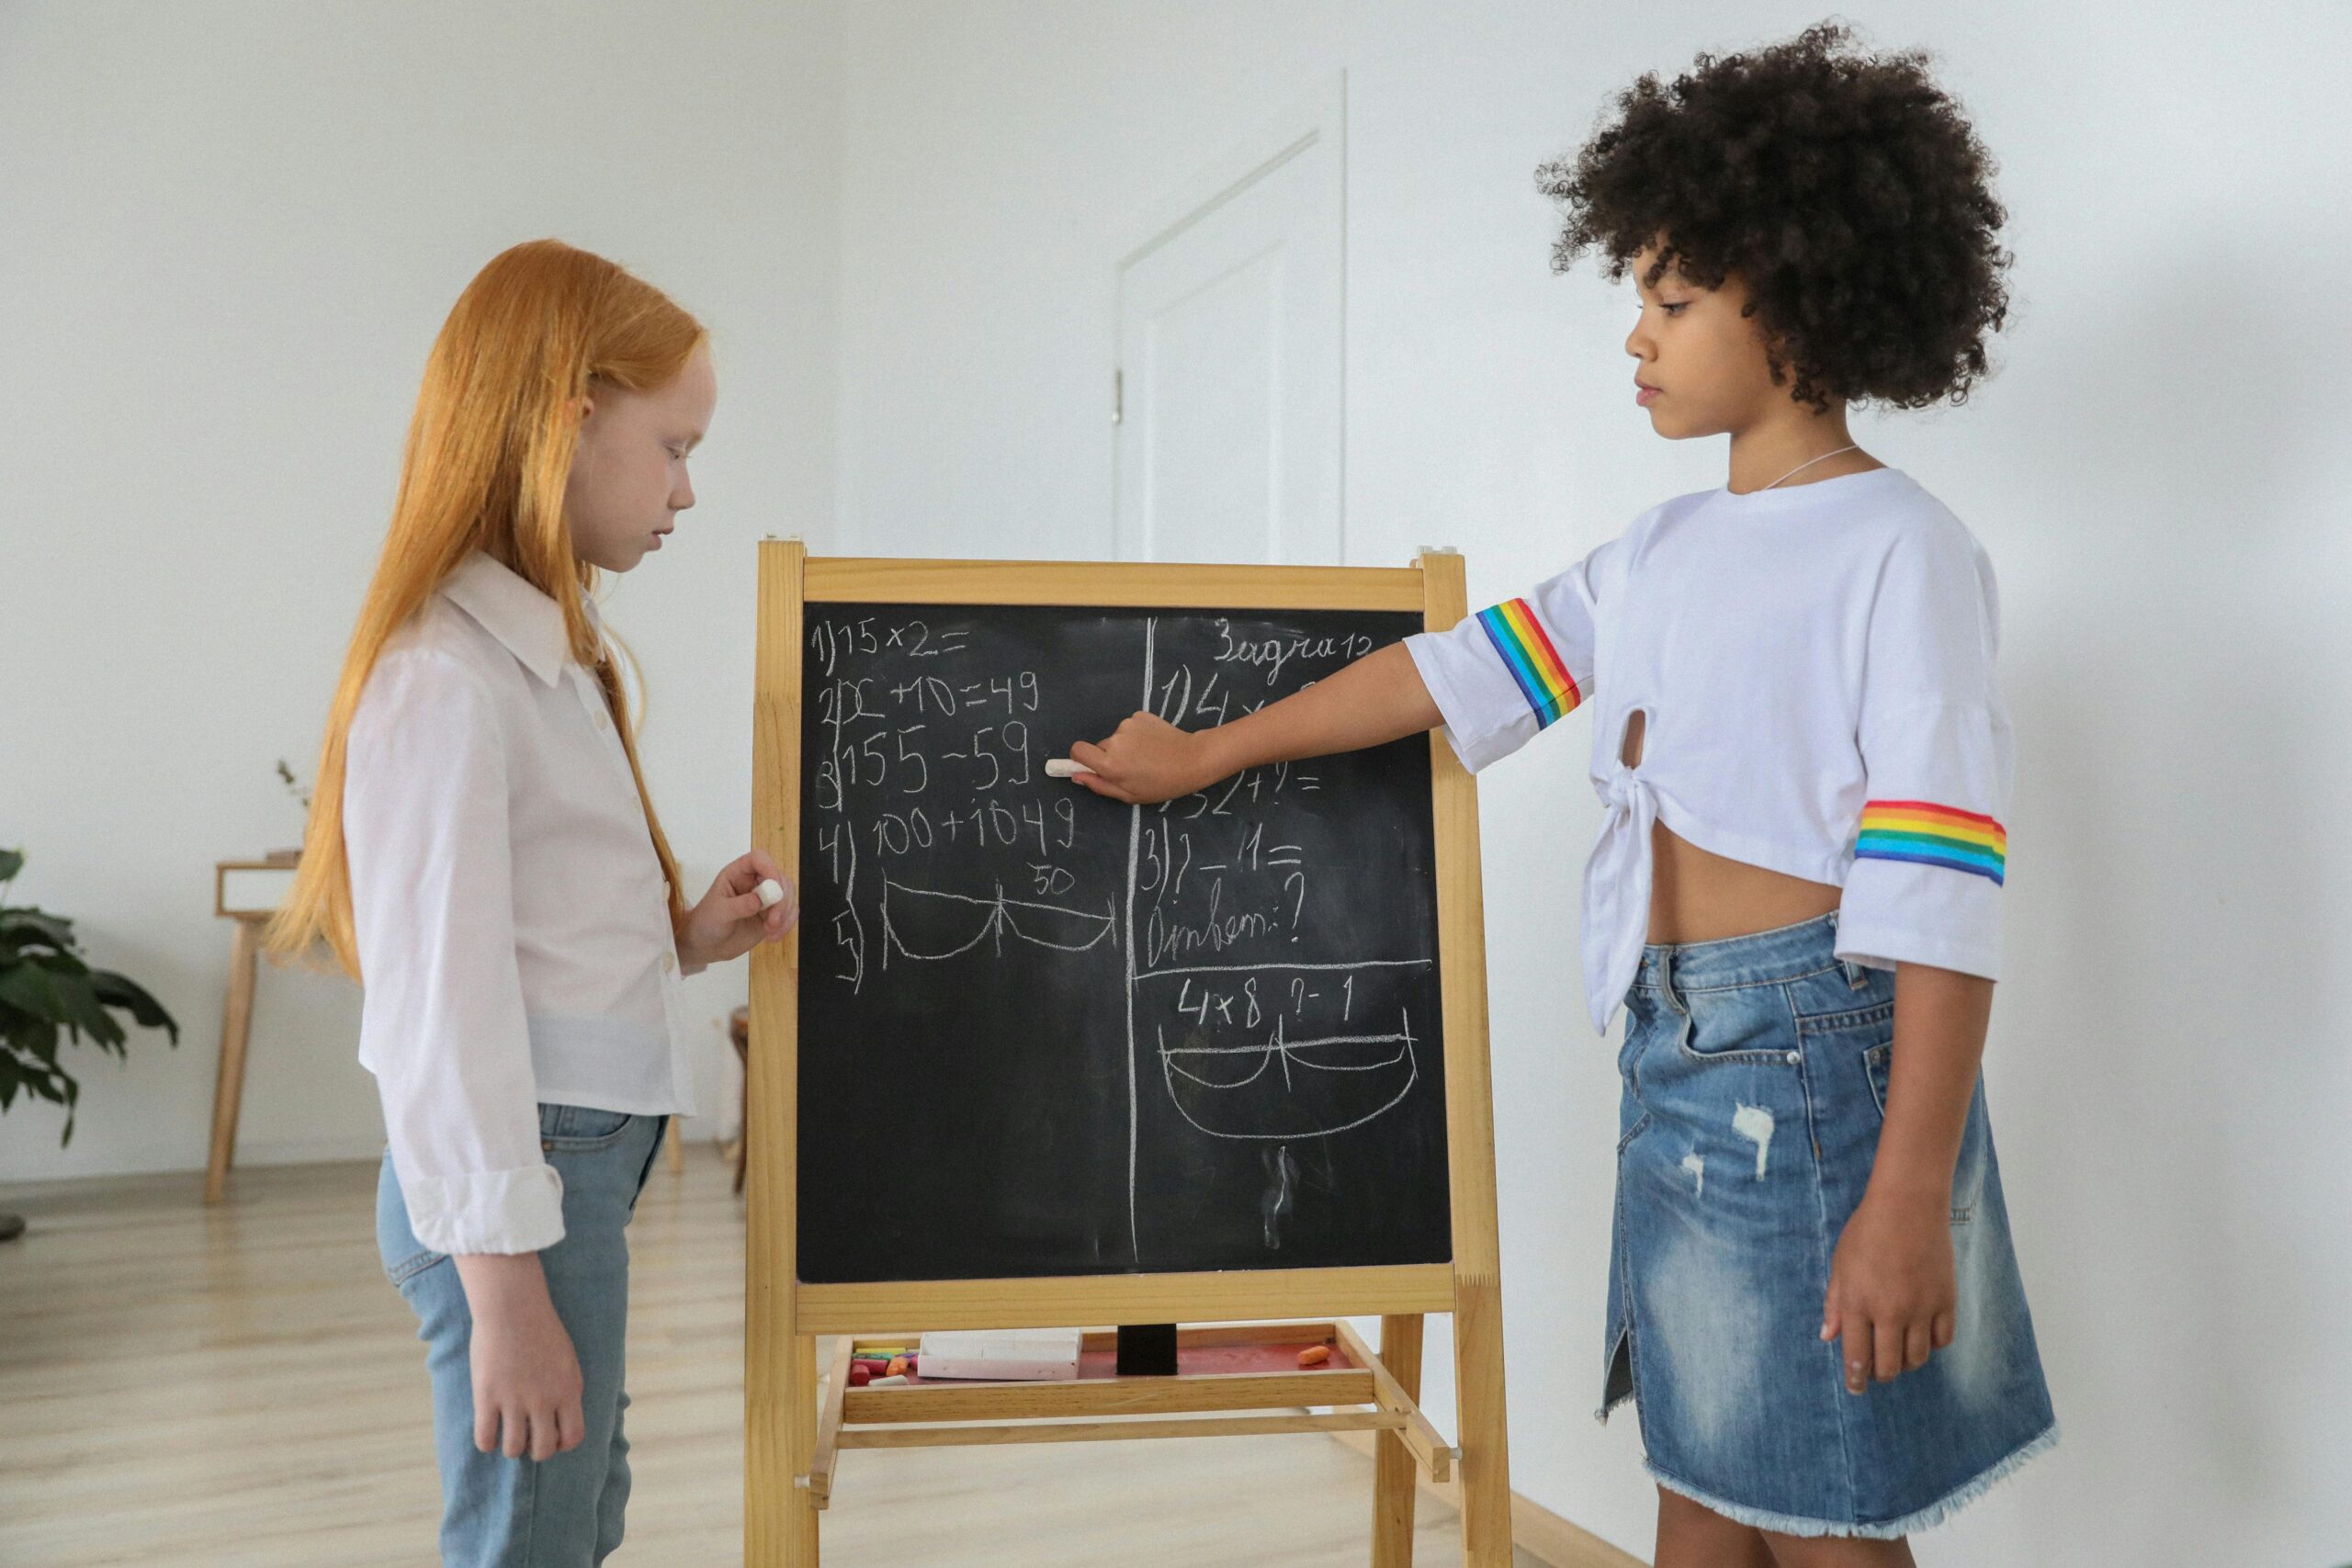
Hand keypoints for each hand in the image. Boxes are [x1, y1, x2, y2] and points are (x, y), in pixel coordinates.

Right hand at [454, 1253, 584, 1460]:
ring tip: (507, 1434)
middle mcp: (544, 1399)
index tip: (552, 1437)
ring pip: (514, 1449)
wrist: (513, 1307)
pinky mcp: (487, 1396)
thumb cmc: (541, 1330)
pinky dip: (487, 1443)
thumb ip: (567, 1390)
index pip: (573, 1437)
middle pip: (543, 1450)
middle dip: (536, 1450)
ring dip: (511, 1447)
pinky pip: (485, 1439)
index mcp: (568, 1389)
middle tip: (528, 1437)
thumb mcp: (567, 1360)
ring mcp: (514, 1400)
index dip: (562, 1444)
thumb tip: (562, 1419)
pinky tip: (488, 1431)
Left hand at [676, 849, 797, 969]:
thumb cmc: (706, 922)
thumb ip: (739, 905)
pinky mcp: (772, 914)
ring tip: (770, 931)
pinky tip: (773, 937)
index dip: (769, 867)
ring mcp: (765, 899)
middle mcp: (755, 882)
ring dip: (785, 914)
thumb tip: (760, 900)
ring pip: (788, 895)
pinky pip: (789, 913)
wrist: (707, 945)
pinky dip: (787, 925)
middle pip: (779, 878)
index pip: (758, 859)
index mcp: (738, 874)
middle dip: (781, 900)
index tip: (774, 886)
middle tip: (774, 920)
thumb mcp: (719, 913)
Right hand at [1067, 711, 1221, 804]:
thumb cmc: (1161, 784)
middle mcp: (1114, 740)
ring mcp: (1127, 725)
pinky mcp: (1140, 716)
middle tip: (1134, 767)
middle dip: (1111, 756)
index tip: (1093, 765)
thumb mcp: (1129, 795)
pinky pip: (1131, 727)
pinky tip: (1154, 743)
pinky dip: (1138, 735)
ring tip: (1148, 755)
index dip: (1081, 758)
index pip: (1077, 750)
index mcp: (1109, 763)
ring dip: (1126, 745)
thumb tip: (1077, 775)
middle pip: (1100, 746)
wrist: (1193, 759)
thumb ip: (1099, 785)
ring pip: (1117, 737)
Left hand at [1820, 1186, 1955, 1393]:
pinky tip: (1921, 1337)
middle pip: (1889, 1366)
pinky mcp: (1946, 1301)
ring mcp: (1921, 1308)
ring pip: (1917, 1358)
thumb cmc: (1867, 1231)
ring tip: (1897, 1354)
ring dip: (1906, 1363)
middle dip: (1880, 1376)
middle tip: (1876, 1373)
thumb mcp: (1841, 1264)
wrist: (1908, 1205)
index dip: (1855, 1379)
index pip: (1857, 1356)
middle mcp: (1891, 1311)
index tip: (1855, 1389)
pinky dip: (1931, 1345)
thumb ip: (1836, 1303)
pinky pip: (1942, 1340)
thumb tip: (1828, 1336)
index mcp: (1859, 1302)